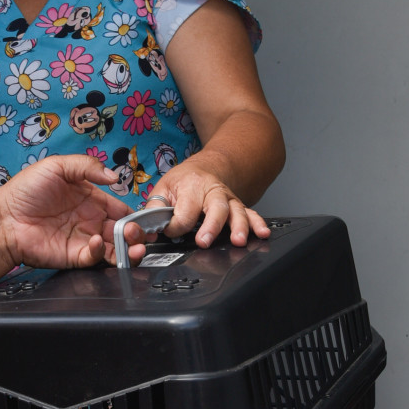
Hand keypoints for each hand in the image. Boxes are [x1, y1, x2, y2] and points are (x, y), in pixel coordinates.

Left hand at [0, 153, 147, 271]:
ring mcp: (83, 240)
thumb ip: (87, 166)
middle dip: (135, 233)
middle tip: (135, 231)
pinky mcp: (73, 256)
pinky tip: (96, 242)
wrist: (4, 218)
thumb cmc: (25, 191)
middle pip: (123, 231)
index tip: (144, 217)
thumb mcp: (57, 166)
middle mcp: (90, 221)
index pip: (120, 209)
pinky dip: (101, 253)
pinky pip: (95, 258)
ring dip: (129, 248)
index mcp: (91, 200)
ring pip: (115, 249)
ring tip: (134, 245)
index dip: (133, 213)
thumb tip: (114, 176)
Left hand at [147, 161, 270, 248]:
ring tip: (238, 240)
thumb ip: (154, 209)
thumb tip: (145, 230)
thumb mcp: (163, 188)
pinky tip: (263, 233)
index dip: (175, 226)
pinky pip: (251, 214)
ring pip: (236, 211)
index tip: (170, 232)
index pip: (184, 211)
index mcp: (190, 186)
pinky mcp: (238, 206)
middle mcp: (212, 191)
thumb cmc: (184, 181)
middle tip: (204, 241)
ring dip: (239, 226)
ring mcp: (228, 199)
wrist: (208, 167)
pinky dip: (258, 224)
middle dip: (210, 226)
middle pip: (215, 208)